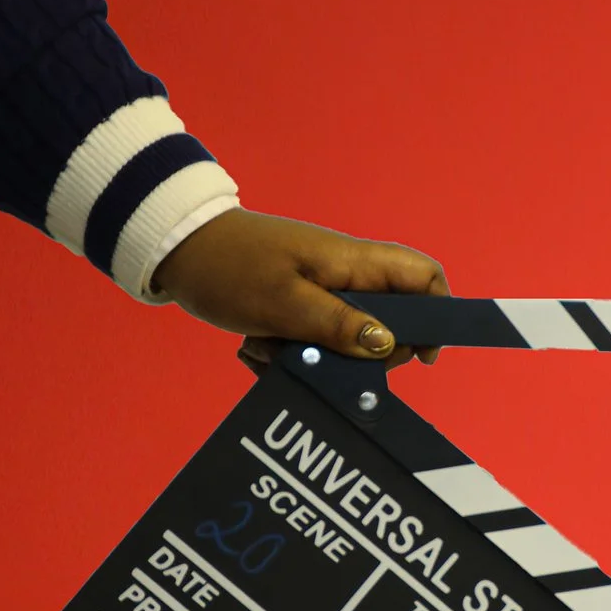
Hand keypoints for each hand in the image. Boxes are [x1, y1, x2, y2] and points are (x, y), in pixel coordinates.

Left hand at [153, 209, 447, 366]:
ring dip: (323, 359)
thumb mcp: (284, 303)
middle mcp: (346, 275)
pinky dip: (294, 355)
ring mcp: (323, 290)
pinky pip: (317, 341)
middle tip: (335, 363)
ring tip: (280, 354)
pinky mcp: (300, 306)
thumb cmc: (228, 266)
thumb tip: (389, 344)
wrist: (173, 247)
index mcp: (352, 263)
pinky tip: (263, 351)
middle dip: (369, 353)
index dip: (438, 315)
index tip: (419, 356)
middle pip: (394, 320)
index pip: (424, 276)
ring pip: (352, 337)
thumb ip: (339, 325)